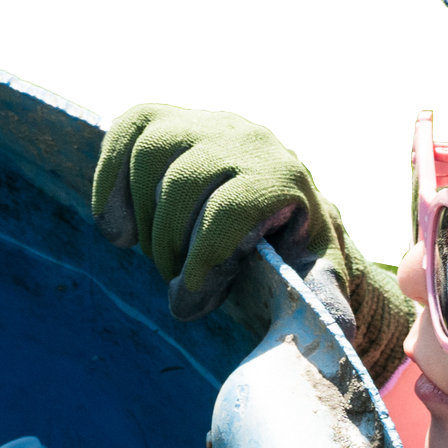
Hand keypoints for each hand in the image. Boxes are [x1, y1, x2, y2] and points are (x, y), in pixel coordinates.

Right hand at [90, 105, 415, 381]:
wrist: (273, 206)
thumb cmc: (287, 250)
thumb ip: (320, 298)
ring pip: (153, 152)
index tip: (188, 298)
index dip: (201, 260)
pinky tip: (118, 225)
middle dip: (169, 242)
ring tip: (152, 251)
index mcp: (284, 177)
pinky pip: (127, 132)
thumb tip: (337, 329)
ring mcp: (205, 123)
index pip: (229, 209)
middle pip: (184, 181)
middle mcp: (247, 139)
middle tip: (173, 278)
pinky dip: (109, 179)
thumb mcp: (311, 275)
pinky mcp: (168, 118)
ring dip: (141, 213)